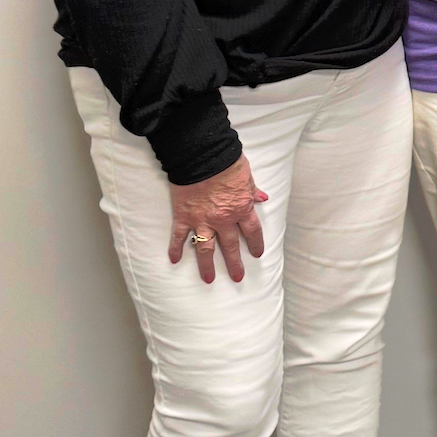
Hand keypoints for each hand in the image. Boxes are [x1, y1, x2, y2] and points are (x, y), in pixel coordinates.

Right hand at [168, 154, 267, 282]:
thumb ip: (253, 190)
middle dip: (235, 263)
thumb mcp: (247, 176)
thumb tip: (263, 198)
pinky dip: (175, 248)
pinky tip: (173, 260)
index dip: (256, 244)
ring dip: (207, 266)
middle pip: (230, 246)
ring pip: (205, 248)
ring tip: (209, 279)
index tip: (257, 254)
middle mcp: (222, 219)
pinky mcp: (184, 216)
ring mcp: (202, 220)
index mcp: (241, 209)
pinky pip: (179, 236)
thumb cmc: (226, 163)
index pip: (252, 232)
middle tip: (238, 277)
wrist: (202, 156)